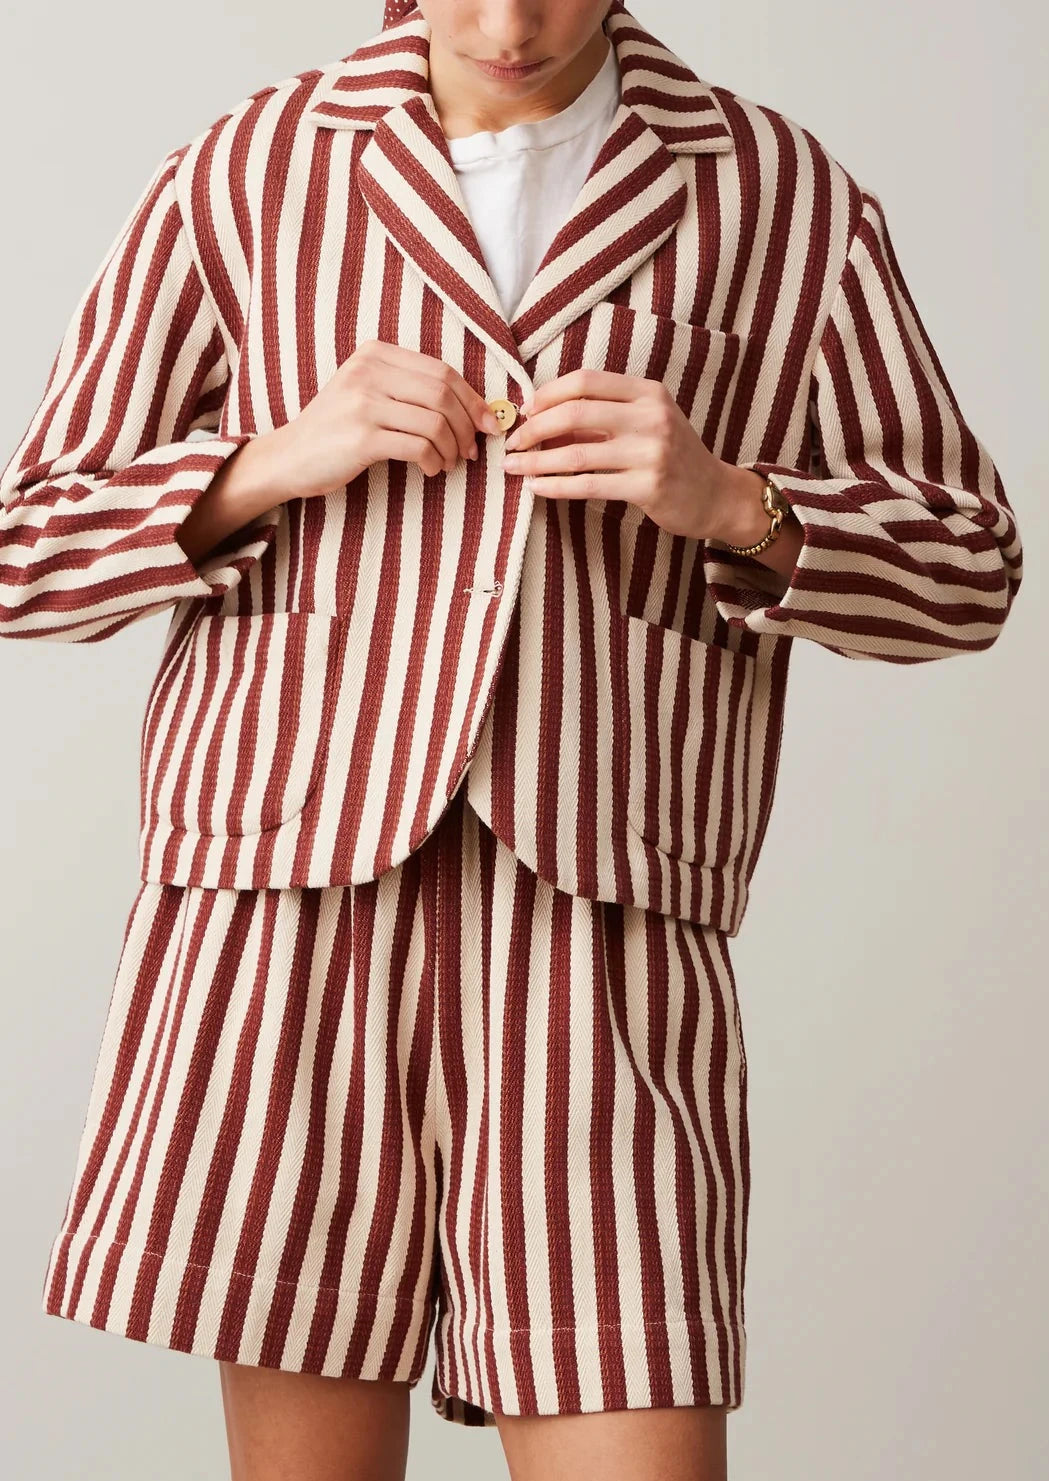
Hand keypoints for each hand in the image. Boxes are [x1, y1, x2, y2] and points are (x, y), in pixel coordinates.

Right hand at [258, 339, 501, 500]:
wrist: (289, 456)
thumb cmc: (337, 429)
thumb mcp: (367, 392)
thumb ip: (408, 389)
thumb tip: (469, 406)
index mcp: (375, 354)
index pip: (441, 370)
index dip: (472, 398)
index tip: (486, 423)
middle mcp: (369, 372)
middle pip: (442, 393)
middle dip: (466, 425)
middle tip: (470, 449)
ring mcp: (364, 403)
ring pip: (435, 421)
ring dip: (452, 447)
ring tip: (449, 462)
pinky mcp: (362, 437)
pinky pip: (419, 446)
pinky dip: (434, 460)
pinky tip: (431, 469)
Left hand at [501, 368, 740, 539]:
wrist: (715, 496)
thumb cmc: (671, 457)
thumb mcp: (645, 424)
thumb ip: (602, 417)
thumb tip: (542, 418)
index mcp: (648, 392)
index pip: (586, 380)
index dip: (548, 394)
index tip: (524, 411)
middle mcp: (652, 416)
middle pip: (576, 411)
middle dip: (534, 428)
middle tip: (511, 443)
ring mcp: (652, 451)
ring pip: (577, 452)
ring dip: (537, 461)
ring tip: (513, 468)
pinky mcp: (648, 486)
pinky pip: (589, 484)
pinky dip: (557, 486)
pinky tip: (537, 488)